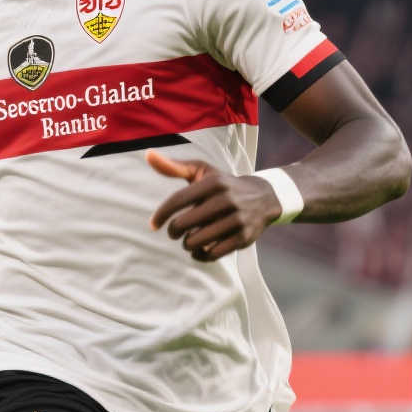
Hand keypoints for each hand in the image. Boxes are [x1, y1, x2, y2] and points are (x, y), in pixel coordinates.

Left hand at [146, 150, 281, 261]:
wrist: (264, 197)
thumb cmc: (223, 184)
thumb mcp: (202, 171)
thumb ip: (174, 166)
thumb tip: (148, 155)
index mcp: (213, 182)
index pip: (178, 200)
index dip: (162, 214)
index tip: (153, 224)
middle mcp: (226, 200)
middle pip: (185, 223)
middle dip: (174, 231)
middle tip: (174, 231)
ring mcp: (237, 220)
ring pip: (197, 240)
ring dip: (187, 244)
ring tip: (187, 240)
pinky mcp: (244, 238)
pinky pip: (213, 254)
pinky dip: (201, 255)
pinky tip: (199, 250)